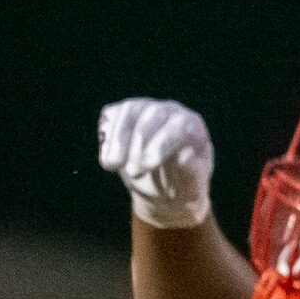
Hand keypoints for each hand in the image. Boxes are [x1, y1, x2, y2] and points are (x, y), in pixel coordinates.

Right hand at [97, 97, 215, 230]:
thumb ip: (192, 174)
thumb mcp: (192, 189)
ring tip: (110, 165)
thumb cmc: (182, 188)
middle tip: (132, 172)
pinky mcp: (125, 115)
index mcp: (192, 127)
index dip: (161, 143)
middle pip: (153, 113)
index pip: (179, 125)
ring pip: (130, 109)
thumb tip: (184, 157)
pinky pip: (112, 114)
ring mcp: (147, 109)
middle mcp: (170, 112)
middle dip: (138, 140)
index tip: (146, 166)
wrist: (165, 189)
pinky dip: (107, 134)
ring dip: (117, 137)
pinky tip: (108, 159)